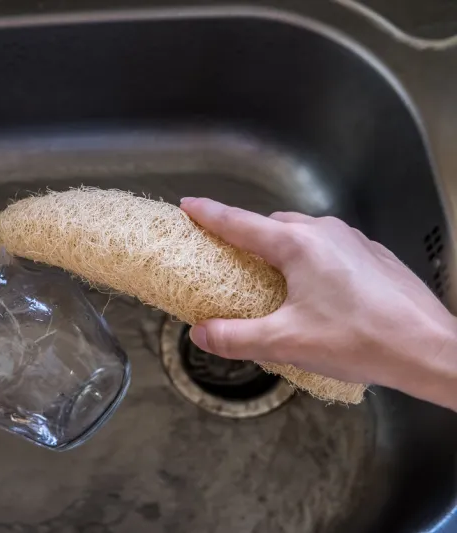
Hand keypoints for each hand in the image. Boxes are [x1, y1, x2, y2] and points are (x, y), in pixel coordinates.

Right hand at [180, 197, 456, 410]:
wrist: (430, 349)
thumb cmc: (358, 340)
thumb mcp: (285, 342)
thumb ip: (235, 337)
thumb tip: (201, 333)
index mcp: (297, 246)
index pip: (240, 223)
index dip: (209, 214)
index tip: (188, 205)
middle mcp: (325, 233)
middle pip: (272, 226)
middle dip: (247, 236)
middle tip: (229, 259)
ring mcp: (354, 241)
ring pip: (304, 234)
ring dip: (281, 249)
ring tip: (273, 280)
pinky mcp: (375, 256)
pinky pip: (330, 247)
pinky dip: (311, 259)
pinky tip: (317, 292)